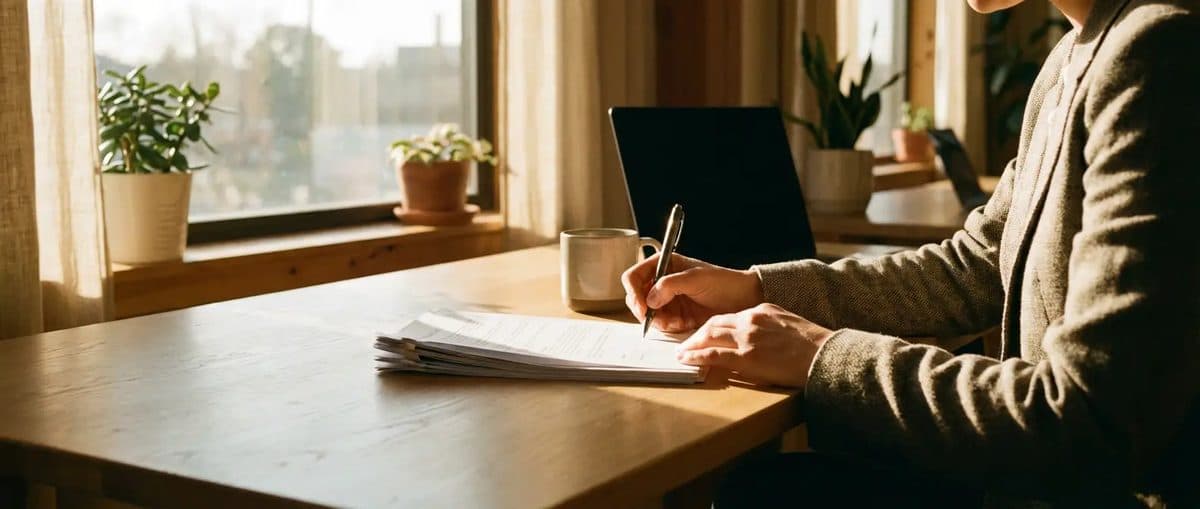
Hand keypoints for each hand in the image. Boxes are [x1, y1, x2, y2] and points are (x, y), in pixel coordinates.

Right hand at [621, 253, 763, 332]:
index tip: (643, 306)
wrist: (743, 299)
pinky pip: (661, 323)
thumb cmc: (723, 282)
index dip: (634, 292)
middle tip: (657, 318)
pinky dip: (667, 326)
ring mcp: (667, 299)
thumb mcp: (695, 278)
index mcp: (663, 265)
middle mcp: (661, 281)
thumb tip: (650, 299)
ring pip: (647, 313)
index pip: (634, 276)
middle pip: (636, 297)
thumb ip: (670, 285)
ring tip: (676, 320)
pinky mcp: (675, 314)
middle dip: (645, 310)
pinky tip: (681, 323)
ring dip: (658, 320)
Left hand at [676, 303, 833, 387]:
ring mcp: (747, 338)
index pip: (729, 316)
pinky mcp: (746, 357)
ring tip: (682, 353)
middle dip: (697, 334)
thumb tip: (757, 338)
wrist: (825, 355)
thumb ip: (769, 326)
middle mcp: (751, 319)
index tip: (705, 333)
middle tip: (686, 343)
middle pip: (714, 323)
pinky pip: (713, 355)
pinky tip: (687, 360)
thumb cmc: (814, 346)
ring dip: (692, 344)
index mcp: (762, 310)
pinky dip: (696, 357)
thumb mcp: (788, 324)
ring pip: (709, 336)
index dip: (713, 326)